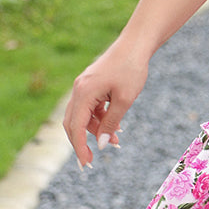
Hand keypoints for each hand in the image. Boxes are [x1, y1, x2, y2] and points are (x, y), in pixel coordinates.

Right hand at [63, 41, 148, 166]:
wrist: (135, 44)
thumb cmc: (131, 69)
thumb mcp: (124, 100)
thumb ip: (111, 123)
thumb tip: (102, 144)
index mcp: (84, 93)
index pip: (75, 127)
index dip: (79, 147)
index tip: (86, 164)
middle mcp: (79, 90)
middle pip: (72, 123)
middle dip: (82, 143)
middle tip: (92, 161)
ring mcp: (84, 86)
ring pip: (83, 116)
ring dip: (96, 130)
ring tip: (117, 141)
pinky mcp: (91, 85)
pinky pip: (90, 108)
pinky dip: (100, 119)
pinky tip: (116, 126)